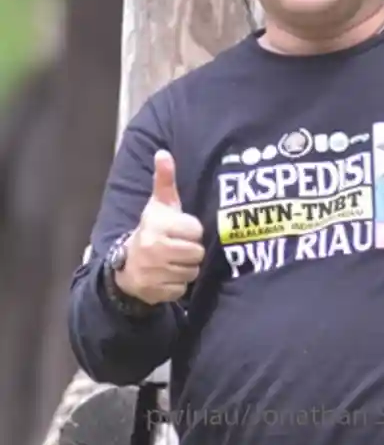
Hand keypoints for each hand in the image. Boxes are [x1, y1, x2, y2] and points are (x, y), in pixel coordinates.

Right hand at [115, 150, 204, 304]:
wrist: (125, 266)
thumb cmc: (151, 230)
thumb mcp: (158, 205)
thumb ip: (164, 180)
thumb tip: (163, 152)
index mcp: (157, 226)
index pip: (196, 230)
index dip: (192, 231)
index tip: (181, 230)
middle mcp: (153, 249)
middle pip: (196, 253)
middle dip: (191, 251)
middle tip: (179, 247)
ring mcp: (153, 273)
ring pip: (192, 272)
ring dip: (186, 268)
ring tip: (173, 260)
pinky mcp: (155, 292)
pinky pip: (182, 288)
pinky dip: (178, 284)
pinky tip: (167, 275)